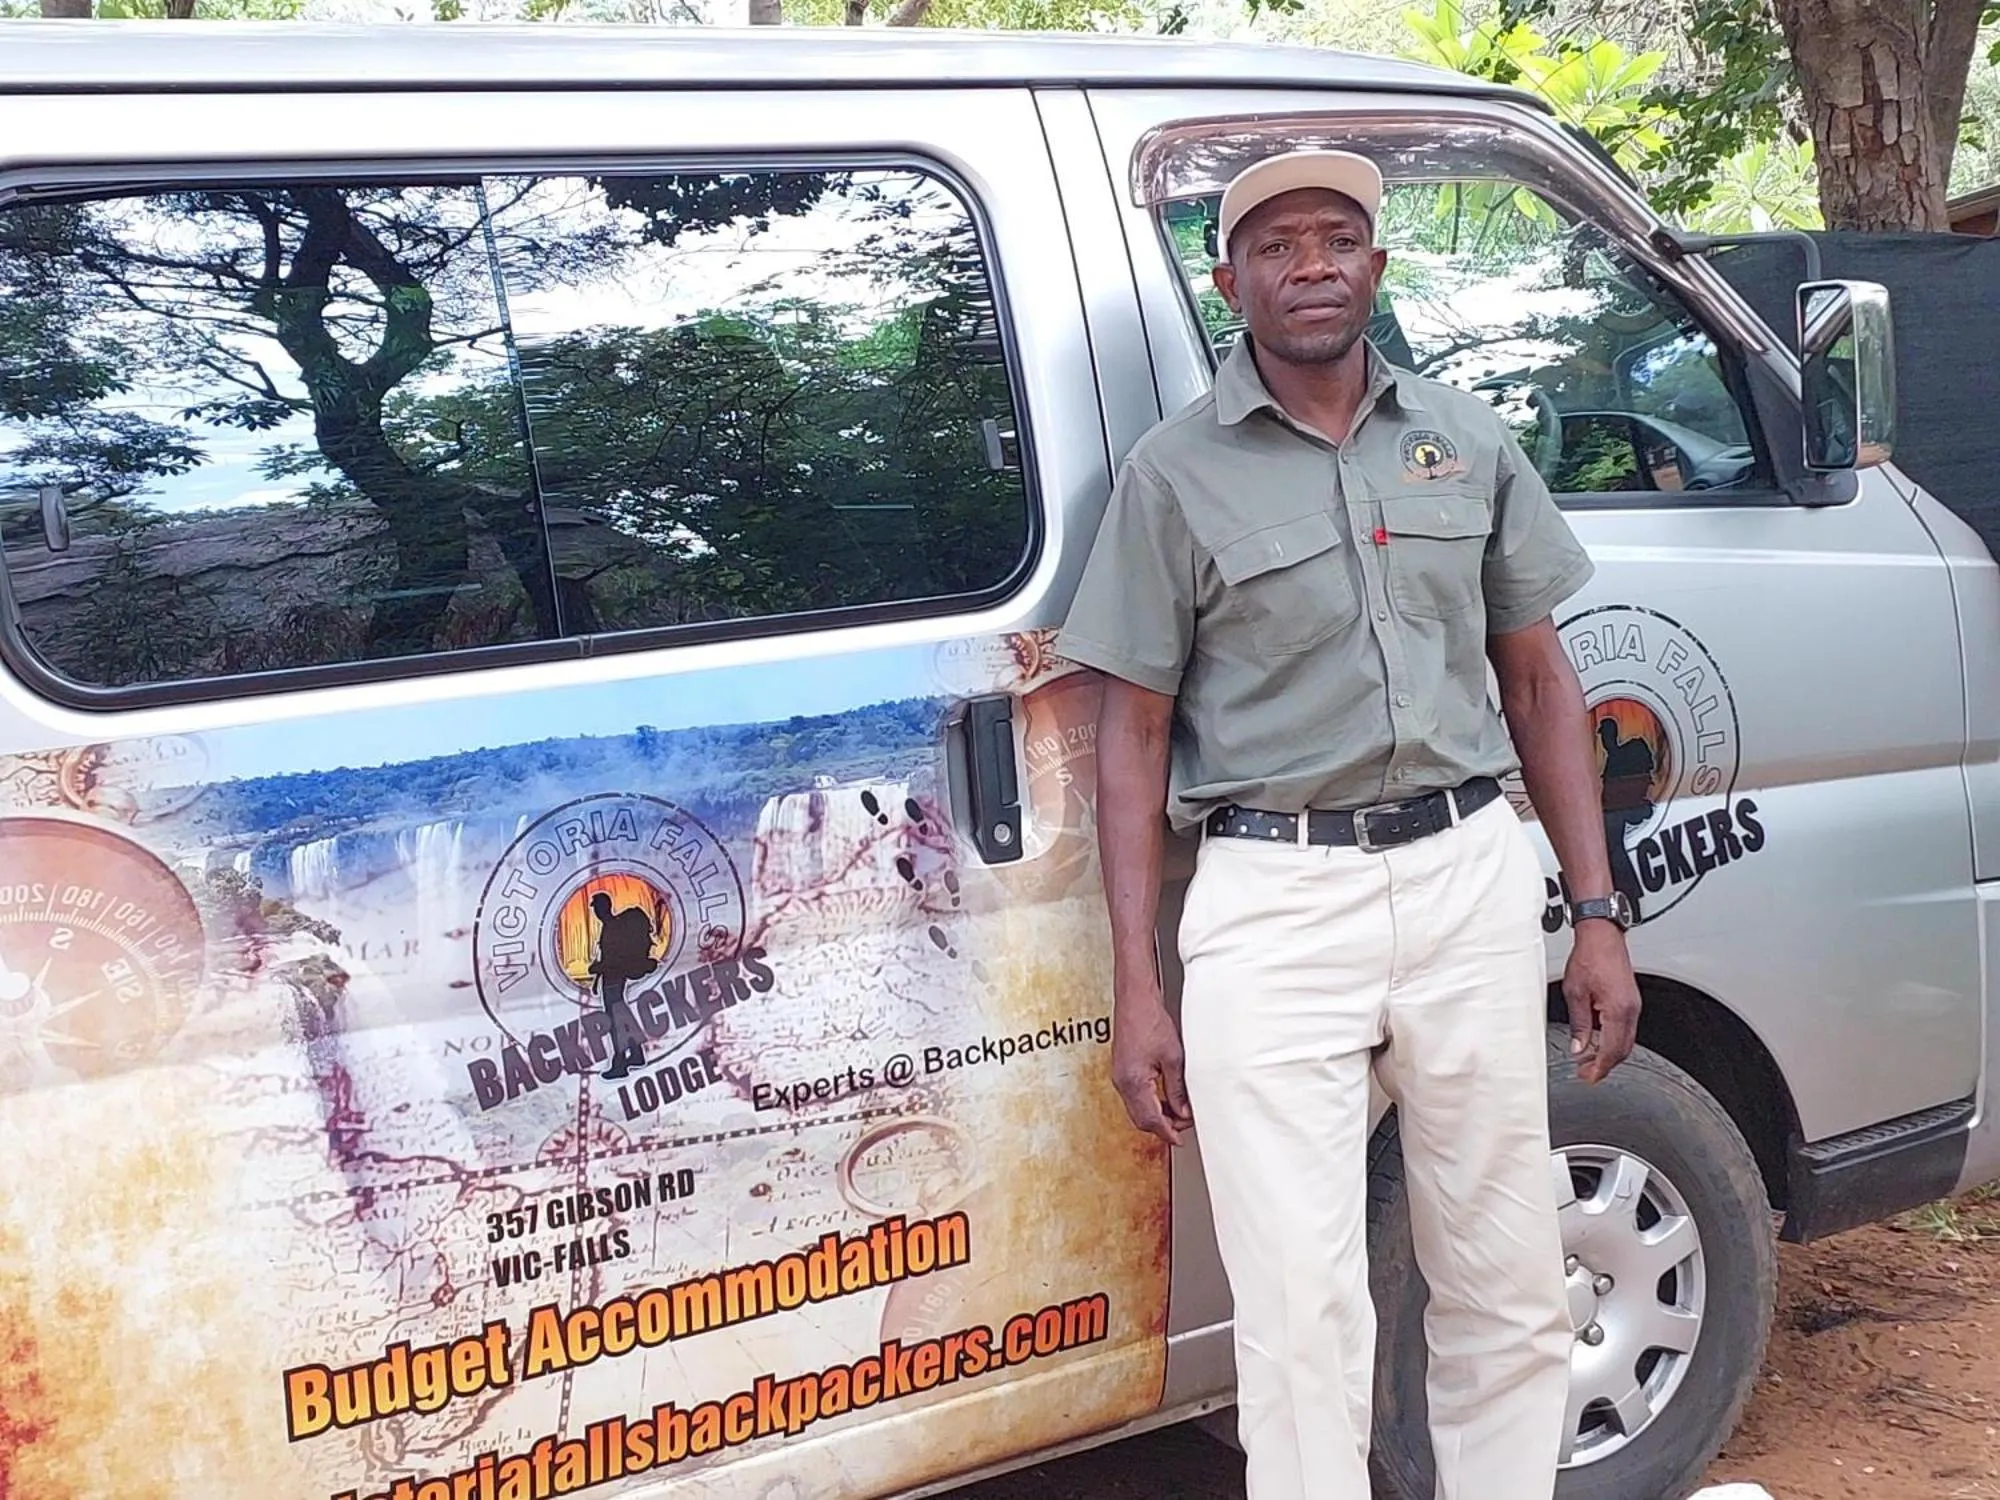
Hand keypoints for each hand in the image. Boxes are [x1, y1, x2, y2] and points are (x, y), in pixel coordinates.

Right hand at [1109, 974, 1192, 1145]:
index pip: (1151, 1120)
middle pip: (1141, 1119)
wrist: (1134, 999)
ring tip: (1179, 1111)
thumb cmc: (1150, 1020)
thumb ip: (1177, 1089)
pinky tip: (1164, 1098)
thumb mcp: (1173, 1058)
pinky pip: (1134, 1096)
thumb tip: (1183, 1111)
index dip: (1168, 1132)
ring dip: (1157, 1115)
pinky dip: (1149, 1103)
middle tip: (1184, 1124)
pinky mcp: (1121, 1070)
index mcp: (1134, 1082)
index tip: (1181, 1140)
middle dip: (1163, 1126)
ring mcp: (1119, 1076)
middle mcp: (1122, 1082)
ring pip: (1137, 1109)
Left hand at [1562, 922, 1640, 1083]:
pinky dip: (1613, 1039)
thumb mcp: (1575, 993)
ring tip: (1588, 1059)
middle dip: (1605, 1065)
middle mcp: (1631, 1010)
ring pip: (1625, 1040)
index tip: (1588, 1077)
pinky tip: (1598, 1041)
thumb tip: (1579, 1047)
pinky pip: (1625, 1028)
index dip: (1599, 1068)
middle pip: (1622, 1050)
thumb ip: (1579, 1024)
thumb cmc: (1589, 957)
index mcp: (1618, 1010)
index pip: (1611, 1051)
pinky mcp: (1631, 1001)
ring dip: (1609, 1053)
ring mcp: (1634, 1006)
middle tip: (1586, 1073)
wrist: (1602, 936)